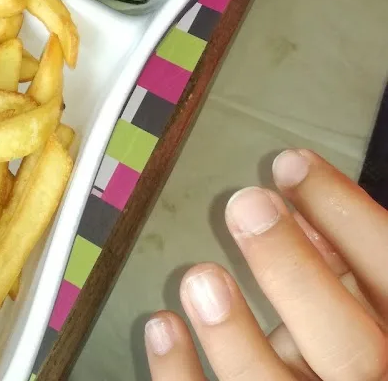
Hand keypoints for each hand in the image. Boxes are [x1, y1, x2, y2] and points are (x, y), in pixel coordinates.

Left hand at [144, 150, 387, 380]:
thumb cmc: (339, 358)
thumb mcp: (359, 313)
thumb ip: (337, 273)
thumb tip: (298, 212)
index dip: (347, 216)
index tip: (291, 163)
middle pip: (349, 347)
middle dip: (295, 272)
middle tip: (249, 206)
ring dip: (233, 335)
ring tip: (199, 277)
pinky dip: (180, 372)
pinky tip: (163, 325)